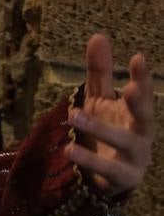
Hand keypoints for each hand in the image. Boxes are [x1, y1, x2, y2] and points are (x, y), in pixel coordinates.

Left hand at [68, 34, 153, 197]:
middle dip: (140, 102)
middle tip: (128, 88)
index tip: (138, 58)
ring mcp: (135, 157)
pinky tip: (70, 149)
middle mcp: (141, 133)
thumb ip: (99, 72)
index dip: (142, 77)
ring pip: (124, 142)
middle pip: (145, 116)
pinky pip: (107, 170)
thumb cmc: (105, 129)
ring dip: (100, 129)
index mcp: (136, 112)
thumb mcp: (99, 99)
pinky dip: (90, 161)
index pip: (141, 92)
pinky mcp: (123, 179)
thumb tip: (98, 36)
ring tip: (73, 115)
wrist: (104, 175)